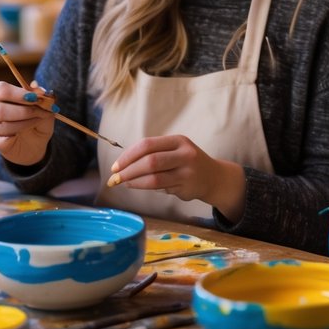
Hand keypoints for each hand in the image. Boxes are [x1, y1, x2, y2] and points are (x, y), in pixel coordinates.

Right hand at [0, 80, 55, 165]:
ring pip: (3, 124)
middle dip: (23, 110)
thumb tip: (35, 84)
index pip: (0, 89)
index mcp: (1, 96)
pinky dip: (20, 132)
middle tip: (40, 112)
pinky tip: (29, 130)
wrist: (36, 144)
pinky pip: (5, 137)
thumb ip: (41, 96)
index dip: (17, 93)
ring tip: (38, 120)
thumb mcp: (45, 108)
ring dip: (25, 121)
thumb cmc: (38, 121)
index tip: (36, 98)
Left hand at [107, 135, 245, 220]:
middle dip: (128, 170)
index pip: (147, 145)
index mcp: (178, 140)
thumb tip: (122, 164)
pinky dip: (143, 187)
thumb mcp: (175, 150)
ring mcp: (187, 171)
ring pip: (154, 177)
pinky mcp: (186, 187)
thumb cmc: (187, 163)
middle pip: (150, 161)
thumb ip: (154, 153)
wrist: (214, 177)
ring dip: (134, 181)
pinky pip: (160, 188)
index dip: (128, 155)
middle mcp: (184, 154)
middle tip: (114, 178)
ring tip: (122, 183)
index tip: (115, 166)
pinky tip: (135, 186)